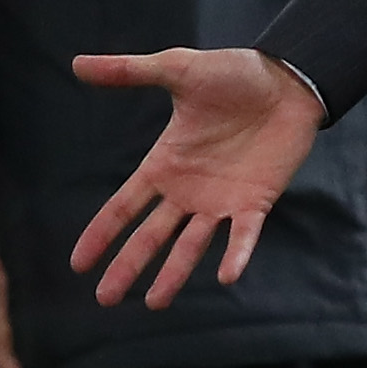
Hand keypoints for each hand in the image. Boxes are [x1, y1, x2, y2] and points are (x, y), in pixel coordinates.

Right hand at [69, 48, 322, 307]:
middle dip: (128, 266)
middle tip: (105, 299)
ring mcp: (222, 199)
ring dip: (173, 274)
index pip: (124, 206)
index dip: (102, 233)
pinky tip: (225, 276)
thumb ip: (129, 71)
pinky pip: (244, 234)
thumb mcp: (177, 69)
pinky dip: (236, 254)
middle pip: (151, 236)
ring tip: (154, 303)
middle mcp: (188, 190)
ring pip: (191, 245)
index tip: (79, 264)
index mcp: (164, 164)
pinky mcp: (256, 201)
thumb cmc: (234, 74)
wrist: (289, 80)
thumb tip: (77, 64)